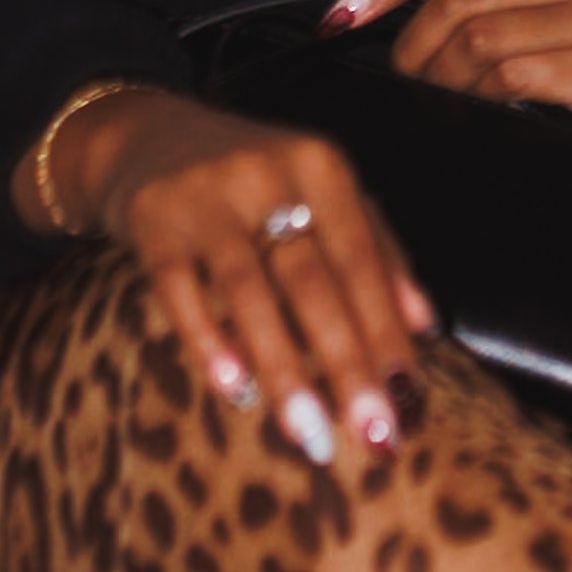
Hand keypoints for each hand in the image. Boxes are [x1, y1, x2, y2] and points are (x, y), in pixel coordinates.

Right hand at [17, 87, 433, 466]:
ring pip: (249, 291)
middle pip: (312, 281)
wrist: (146, 137)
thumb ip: (378, 252)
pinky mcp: (151, 220)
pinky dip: (207, 339)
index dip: (387, 332)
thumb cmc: (258, 182)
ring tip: (309, 433)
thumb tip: (425, 324)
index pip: (363, 260)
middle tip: (372, 434)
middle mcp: (266, 172)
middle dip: (346, 363)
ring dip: (283, 367)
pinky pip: (178, 288)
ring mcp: (204, 196)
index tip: (408, 399)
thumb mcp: (323, 196)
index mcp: (321, 166)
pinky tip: (235, 390)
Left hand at [328, 0, 571, 135]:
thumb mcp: (510, 13)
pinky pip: (512, 76)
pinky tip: (479, 107)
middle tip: (403, 76)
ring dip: (443, 78)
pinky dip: (480, 97)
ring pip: (480, 40)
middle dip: (414, 45)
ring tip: (438, 96)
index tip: (345, 12)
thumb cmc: (562, 65)